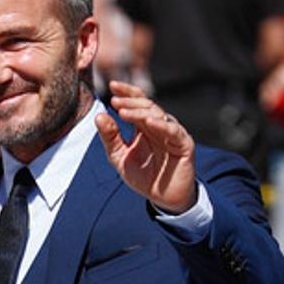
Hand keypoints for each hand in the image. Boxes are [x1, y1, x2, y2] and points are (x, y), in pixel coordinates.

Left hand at [97, 80, 196, 213]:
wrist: (164, 198)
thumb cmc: (143, 176)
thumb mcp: (120, 157)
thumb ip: (110, 138)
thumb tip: (99, 116)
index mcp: (144, 125)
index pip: (136, 101)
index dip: (126, 92)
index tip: (111, 85)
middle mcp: (159, 125)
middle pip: (146, 105)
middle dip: (130, 101)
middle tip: (115, 101)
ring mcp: (172, 133)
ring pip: (158, 115)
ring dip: (140, 112)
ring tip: (123, 112)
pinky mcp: (184, 144)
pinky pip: (173, 131)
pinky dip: (161, 125)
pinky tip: (148, 122)